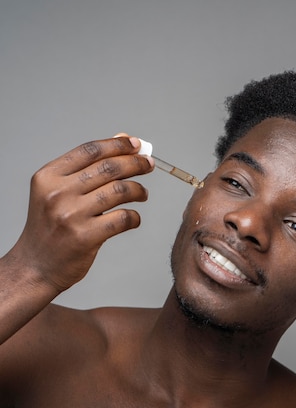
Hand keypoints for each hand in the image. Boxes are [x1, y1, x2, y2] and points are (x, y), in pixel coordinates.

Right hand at [11, 134, 152, 293]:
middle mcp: (58, 193)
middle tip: (148, 165)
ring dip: (138, 190)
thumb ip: (86, 167)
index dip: (118, 145)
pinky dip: (134, 217)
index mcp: (48, 177)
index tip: (136, 145)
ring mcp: (71, 215)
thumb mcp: (56, 192)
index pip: (90, 150)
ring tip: (142, 193)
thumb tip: (121, 140)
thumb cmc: (50, 228)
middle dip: (135, 163)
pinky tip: (133, 218)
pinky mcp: (85, 237)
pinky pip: (122, 218)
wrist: (35, 266)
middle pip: (109, 168)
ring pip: (119, 190)